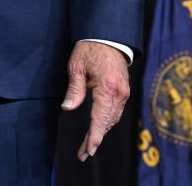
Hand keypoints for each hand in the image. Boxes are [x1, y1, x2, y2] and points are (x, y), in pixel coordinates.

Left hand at [61, 41, 129, 161]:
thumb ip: (74, 89)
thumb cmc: (90, 49)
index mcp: (107, 88)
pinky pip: (116, 112)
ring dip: (101, 132)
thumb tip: (67, 108)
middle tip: (83, 154)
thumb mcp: (76, 66)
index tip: (89, 150)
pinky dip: (107, 122)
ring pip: (113, 119)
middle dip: (95, 139)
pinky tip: (98, 128)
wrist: (109, 37)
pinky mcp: (124, 92)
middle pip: (107, 123)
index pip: (100, 118)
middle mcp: (119, 94)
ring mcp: (124, 93)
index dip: (95, 136)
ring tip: (88, 146)